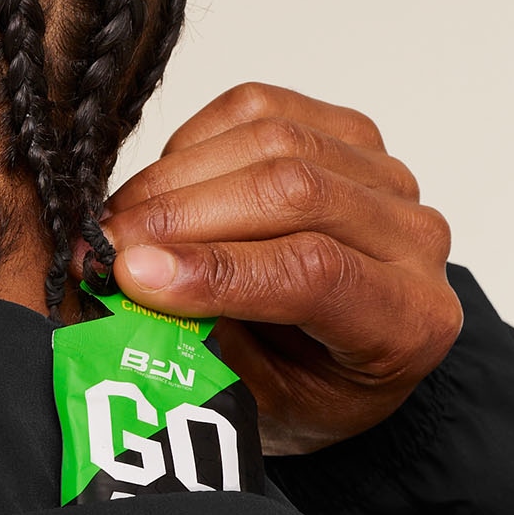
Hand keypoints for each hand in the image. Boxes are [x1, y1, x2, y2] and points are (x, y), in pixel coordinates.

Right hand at [77, 83, 460, 454]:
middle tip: (99, 246)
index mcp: (408, 321)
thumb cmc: (306, 390)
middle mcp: (414, 238)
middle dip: (179, 216)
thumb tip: (131, 291)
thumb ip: (210, 348)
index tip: (131, 275)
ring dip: (172, 179)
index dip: (215, 269)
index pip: (315, 273)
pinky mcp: (347, 131)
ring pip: (271, 139)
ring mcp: (385, 175)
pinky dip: (190, 146)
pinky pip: (257, 109)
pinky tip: (156, 191)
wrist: (346, 360)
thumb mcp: (262, 404)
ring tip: (114, 225)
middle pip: (293, 192)